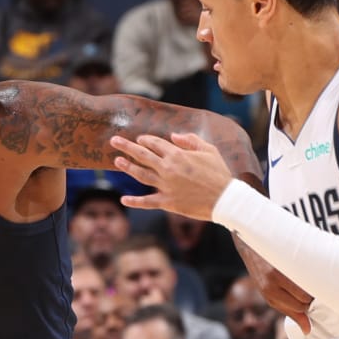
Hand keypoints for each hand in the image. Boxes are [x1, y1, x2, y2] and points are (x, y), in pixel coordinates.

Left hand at [112, 131, 235, 222]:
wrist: (224, 199)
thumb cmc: (219, 173)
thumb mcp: (209, 150)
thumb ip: (190, 140)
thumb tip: (174, 136)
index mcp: (178, 154)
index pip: (156, 143)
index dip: (145, 140)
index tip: (139, 139)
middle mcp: (168, 169)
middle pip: (142, 155)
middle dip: (127, 147)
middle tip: (114, 141)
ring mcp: (166, 186)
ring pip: (141, 175)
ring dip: (127, 167)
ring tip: (116, 162)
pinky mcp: (168, 202)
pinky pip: (147, 202)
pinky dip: (135, 201)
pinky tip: (123, 199)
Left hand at [235, 238, 313, 333]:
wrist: (251, 245)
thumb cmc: (264, 273)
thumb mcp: (273, 294)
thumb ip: (291, 311)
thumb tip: (307, 330)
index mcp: (270, 297)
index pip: (299, 310)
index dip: (308, 307)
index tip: (312, 300)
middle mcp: (272, 287)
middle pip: (305, 301)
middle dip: (311, 297)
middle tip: (311, 287)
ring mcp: (276, 274)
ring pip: (306, 289)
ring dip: (311, 286)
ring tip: (308, 278)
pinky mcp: (282, 261)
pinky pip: (304, 273)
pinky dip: (309, 273)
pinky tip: (306, 268)